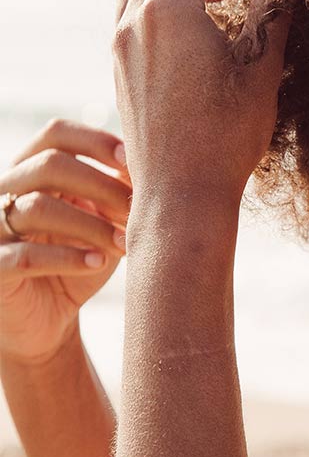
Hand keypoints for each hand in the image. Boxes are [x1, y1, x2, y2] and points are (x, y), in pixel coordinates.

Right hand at [0, 121, 130, 365]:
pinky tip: (97, 262)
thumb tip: (147, 164)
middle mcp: (5, 192)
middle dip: (101, 185)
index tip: (130, 161)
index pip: (55, 134)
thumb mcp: (103, 223)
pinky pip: (24, 255)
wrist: (47, 323)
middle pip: (49, 164)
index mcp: (31, 171)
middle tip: (136, 210)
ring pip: (37, 207)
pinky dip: (66, 257)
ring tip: (124, 244)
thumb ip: (117, 192)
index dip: (94, 140)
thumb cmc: (79, 261)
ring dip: (90, 224)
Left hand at [112, 0, 290, 214]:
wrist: (181, 194)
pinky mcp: (119, 70)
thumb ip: (268, 15)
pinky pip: (131, 16)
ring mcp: (121, 46)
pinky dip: (159, 5)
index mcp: (169, 10)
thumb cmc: (226, 135)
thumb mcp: (261, 70)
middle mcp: (135, 20)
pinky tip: (192, 32)